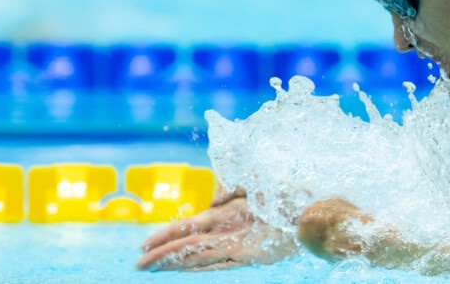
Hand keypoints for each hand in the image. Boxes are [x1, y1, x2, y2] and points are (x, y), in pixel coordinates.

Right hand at [136, 189, 296, 271]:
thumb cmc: (285, 190)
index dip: (167, 234)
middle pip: (188, 244)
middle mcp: (227, 232)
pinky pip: (217, 259)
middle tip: (138, 264)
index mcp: (227, 214)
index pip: (189, 226)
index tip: (145, 244)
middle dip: (163, 254)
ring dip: (173, 262)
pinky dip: (197, 263)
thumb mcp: (250, 180)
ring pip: (197, 255)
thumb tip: (210, 205)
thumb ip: (227, 189)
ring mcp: (236, 244)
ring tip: (149, 269)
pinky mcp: (249, 254)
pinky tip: (181, 267)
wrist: (311, 204)